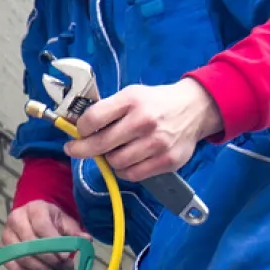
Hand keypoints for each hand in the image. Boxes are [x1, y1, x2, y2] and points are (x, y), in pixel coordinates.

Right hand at [2, 200, 88, 269]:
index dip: (54, 244)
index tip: (66, 257)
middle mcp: (16, 220)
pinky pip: (11, 266)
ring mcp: (7, 235)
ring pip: (21, 257)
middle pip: (30, 244)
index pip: (42, 227)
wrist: (33, 217)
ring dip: (40, 269)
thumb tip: (86, 241)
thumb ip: (74, 231)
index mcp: (34, 209)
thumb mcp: (65, 221)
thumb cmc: (51, 220)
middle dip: (49, 260)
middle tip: (63, 269)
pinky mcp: (3, 249)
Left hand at [64, 78, 222, 180]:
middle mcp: (144, 121)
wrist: (195, 109)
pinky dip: (124, 170)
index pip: (93, 119)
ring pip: (115, 162)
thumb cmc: (156, 103)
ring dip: (109, 159)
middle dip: (82, 149)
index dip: (79, 128)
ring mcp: (157, 143)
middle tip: (75, 150)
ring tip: (114, 150)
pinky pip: (132, 175)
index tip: (78, 132)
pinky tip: (126, 161)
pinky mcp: (167, 161)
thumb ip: (107, 109)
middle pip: (100, 144)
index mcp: (131, 100)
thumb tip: (78, 127)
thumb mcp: (131, 94)